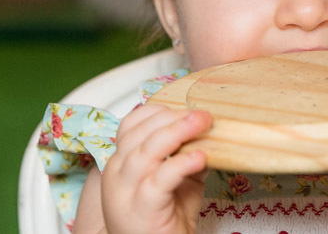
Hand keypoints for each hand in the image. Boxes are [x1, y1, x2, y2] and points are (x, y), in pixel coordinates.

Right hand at [97, 103, 212, 233]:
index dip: (158, 111)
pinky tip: (199, 157)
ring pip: (146, 151)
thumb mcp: (174, 179)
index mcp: (122, 161)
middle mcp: (118, 172)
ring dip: (176, 133)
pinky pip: (159, 180)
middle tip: (202, 114)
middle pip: (139, 132)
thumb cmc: (160, 220)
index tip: (184, 107)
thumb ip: (185, 154)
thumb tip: (209, 131)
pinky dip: (181, 164)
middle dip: (172, 117)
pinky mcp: (142, 208)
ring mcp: (126, 190)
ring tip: (201, 123)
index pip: (131, 124)